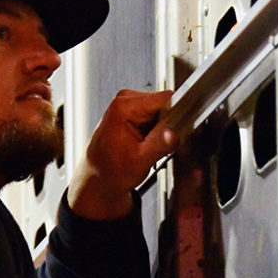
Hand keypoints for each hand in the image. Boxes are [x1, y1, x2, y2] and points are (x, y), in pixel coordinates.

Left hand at [67, 89, 176, 219]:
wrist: (99, 178)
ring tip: (152, 148)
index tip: (178, 132)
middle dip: (170, 126)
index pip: (166, 99)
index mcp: (124, 106)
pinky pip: (157, 118)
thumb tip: (173, 133)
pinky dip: (159, 132)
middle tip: (161, 147)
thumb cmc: (110, 171)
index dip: (178, 115)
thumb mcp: (139, 161)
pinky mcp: (133, 113)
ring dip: (165, 131)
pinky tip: (149, 145)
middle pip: (166, 105)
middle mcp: (125, 101)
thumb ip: (159, 145)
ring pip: (164, 112)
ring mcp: (129, 106)